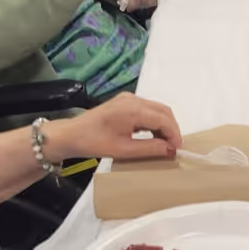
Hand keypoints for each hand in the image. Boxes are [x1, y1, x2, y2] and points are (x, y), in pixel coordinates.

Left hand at [45, 93, 181, 163]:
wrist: (70, 135)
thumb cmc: (94, 143)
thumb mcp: (124, 150)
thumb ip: (150, 148)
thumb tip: (170, 149)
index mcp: (133, 108)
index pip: (163, 118)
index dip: (174, 134)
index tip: (177, 149)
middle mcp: (133, 99)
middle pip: (163, 111)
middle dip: (172, 128)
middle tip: (173, 147)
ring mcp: (128, 99)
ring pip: (156, 109)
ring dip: (164, 125)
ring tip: (164, 144)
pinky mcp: (124, 102)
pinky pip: (147, 109)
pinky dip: (154, 122)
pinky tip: (152, 135)